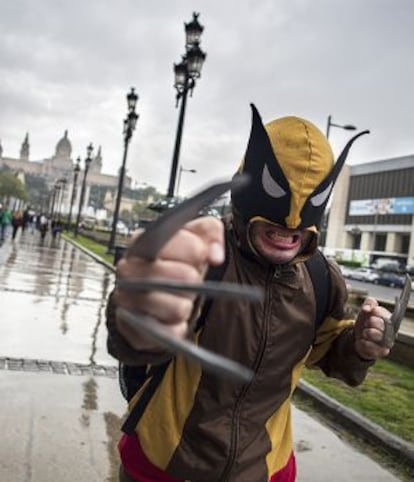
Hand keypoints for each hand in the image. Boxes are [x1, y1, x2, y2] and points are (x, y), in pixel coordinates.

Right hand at [114, 216, 224, 349]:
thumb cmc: (172, 264)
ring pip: (179, 308)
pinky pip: (171, 332)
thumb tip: (215, 255)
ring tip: (176, 297)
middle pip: (186, 276)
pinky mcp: (132, 328)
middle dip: (193, 280)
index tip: (198, 254)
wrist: (146, 297)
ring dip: (185, 305)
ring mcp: (126, 299)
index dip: (199, 251)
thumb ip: (210, 232)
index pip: (185, 243)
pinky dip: (177, 328)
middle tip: (185, 278)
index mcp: (142, 241)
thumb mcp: (192, 239)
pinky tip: (168, 318)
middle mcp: (128, 268)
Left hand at [354, 297, 392, 359]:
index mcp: (389, 320)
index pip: (386, 314)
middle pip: (383, 325)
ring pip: (378, 335)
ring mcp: (386, 343)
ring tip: (365, 332)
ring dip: (368, 332)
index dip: (376, 311)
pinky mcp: (380, 352)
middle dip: (372, 322)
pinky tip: (363, 341)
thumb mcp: (366, 310)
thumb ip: (369, 303)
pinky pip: (372, 347)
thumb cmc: (365, 322)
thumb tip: (368, 307)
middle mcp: (390, 332)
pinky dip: (365, 342)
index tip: (369, 310)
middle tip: (367, 323)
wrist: (359, 338)